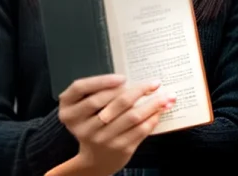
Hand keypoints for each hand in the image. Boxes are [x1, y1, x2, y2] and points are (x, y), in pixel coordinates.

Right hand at [58, 75, 174, 175]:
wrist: (94, 160)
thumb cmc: (93, 124)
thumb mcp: (86, 109)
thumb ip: (99, 92)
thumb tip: (130, 79)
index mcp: (71, 110)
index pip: (83, 89)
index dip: (103, 81)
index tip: (122, 77)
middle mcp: (85, 126)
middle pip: (115, 102)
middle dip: (139, 90)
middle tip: (155, 83)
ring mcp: (102, 138)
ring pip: (132, 116)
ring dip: (153, 104)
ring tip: (166, 96)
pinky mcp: (119, 148)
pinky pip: (140, 130)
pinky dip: (152, 118)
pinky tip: (160, 111)